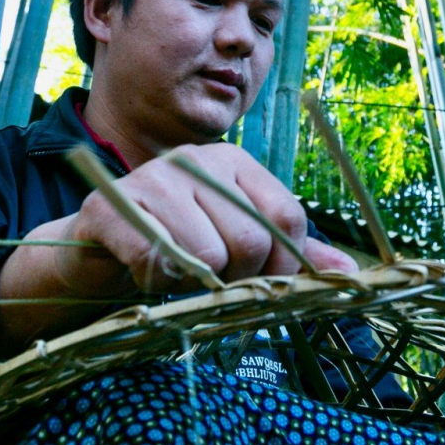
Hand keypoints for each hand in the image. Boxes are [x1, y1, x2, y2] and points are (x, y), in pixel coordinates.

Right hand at [0, 144, 354, 340]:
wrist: (95, 249)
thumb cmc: (177, 245)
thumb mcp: (237, 243)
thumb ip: (289, 255)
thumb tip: (349, 273)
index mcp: (233, 163)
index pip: (288, 216)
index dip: (284, 265)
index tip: (264, 284)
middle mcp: (195, 159)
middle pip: (251, 241)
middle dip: (236, 280)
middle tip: (209, 280)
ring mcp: (150, 179)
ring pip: (207, 257)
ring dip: (192, 285)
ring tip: (175, 273)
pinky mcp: (108, 208)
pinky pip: (154, 263)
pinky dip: (154, 284)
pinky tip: (143, 274)